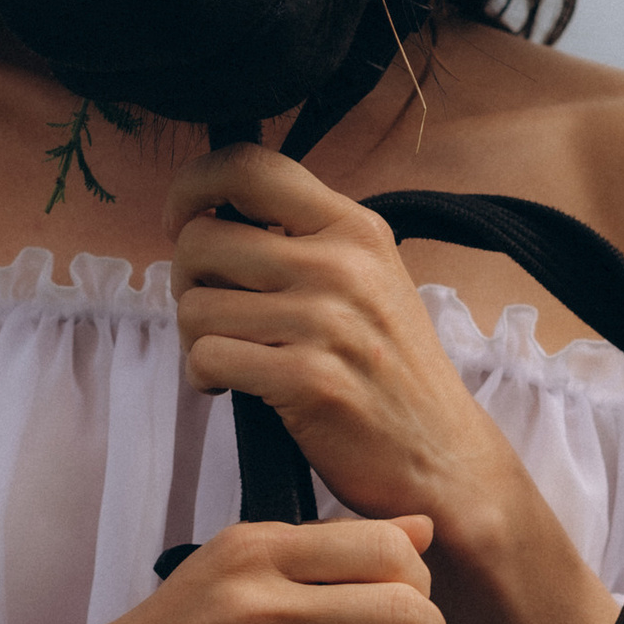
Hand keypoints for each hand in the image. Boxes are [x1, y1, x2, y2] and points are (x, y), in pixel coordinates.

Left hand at [164, 142, 512, 530]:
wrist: (441, 457)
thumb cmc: (389, 371)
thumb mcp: (367, 280)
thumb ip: (303, 241)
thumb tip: (209, 218)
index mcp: (353, 228)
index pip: (248, 166)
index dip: (193, 187)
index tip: (182, 223)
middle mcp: (340, 264)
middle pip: (200, 240)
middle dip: (186, 281)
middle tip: (213, 312)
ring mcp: (325, 321)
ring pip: (194, 305)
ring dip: (195, 339)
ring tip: (232, 356)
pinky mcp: (307, 379)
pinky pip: (206, 357)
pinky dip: (204, 377)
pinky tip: (233, 387)